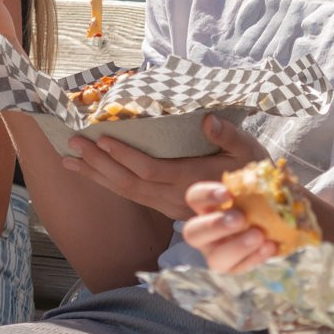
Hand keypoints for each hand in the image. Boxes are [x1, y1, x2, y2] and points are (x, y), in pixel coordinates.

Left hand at [60, 114, 264, 221]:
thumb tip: (208, 120)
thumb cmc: (256, 175)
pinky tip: (94, 173)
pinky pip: (134, 197)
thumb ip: (228, 136)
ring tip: (70, 161)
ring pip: (127, 194)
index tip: (101, 138)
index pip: (150, 170)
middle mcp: (175, 199)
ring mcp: (169, 208)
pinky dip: (110, 183)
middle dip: (98, 164)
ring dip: (97, 176)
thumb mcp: (250, 151)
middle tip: (73, 145)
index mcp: (192, 182)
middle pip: (129, 184)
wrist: (263, 214)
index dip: (124, 156)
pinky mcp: (167, 210)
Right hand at [181, 178, 279, 272]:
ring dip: (236, 247)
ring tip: (259, 235)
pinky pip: (239, 269)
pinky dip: (255, 258)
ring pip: (214, 258)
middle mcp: (206, 231)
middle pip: (193, 233)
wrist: (285, 220)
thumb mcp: (262, 185)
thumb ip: (258, 180)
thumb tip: (263, 175)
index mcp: (208, 206)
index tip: (229, 194)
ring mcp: (218, 253)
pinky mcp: (234, 268)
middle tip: (240, 218)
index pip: (194, 198)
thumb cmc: (267, 198)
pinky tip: (270, 246)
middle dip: (216, 226)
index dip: (207, 195)